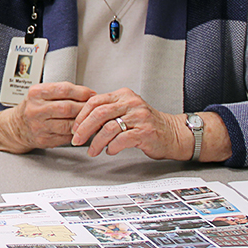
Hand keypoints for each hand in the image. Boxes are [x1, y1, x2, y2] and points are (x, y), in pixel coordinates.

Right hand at [0, 82, 94, 153]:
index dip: (82, 92)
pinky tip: (79, 129)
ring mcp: (39, 126)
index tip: (92, 94)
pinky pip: (66, 136)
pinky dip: (76, 133)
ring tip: (89, 119)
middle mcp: (35, 109)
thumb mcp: (41, 94)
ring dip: (82, 122)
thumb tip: (88, 94)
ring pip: (68, 124)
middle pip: (67, 107)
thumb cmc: (32, 108)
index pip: (64, 89)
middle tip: (94, 108)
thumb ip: (62, 92)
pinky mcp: (44, 139)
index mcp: (36, 93)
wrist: (15, 127)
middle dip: (84, 108)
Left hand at [70, 88, 189, 159]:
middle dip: (84, 128)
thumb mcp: (126, 111)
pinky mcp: (145, 132)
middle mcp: (131, 103)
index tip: (75, 127)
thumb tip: (81, 122)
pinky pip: (121, 140)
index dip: (81, 115)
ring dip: (96, 142)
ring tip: (92, 150)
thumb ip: (108, 112)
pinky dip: (112, 147)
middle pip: (99, 113)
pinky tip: (110, 151)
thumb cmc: (146, 125)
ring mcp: (139, 117)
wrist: (173, 134)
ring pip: (109, 128)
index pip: (95, 101)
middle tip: (77, 139)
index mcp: (123, 95)